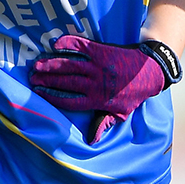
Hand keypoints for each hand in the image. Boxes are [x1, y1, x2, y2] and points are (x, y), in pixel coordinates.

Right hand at [29, 34, 180, 117]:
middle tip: (32, 78)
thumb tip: (91, 140)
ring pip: (70, 65)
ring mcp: (99, 66)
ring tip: (37, 64)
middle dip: (47, 80)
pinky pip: (82, 46)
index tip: (39, 94)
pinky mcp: (103, 50)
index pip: (70, 101)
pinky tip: (55, 44)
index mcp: (99, 100)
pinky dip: (69, 43)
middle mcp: (96, 83)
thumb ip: (104, 123)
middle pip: (66, 83)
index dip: (53, 97)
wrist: (152, 69)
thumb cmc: (135, 92)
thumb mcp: (122, 112)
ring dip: (52, 64)